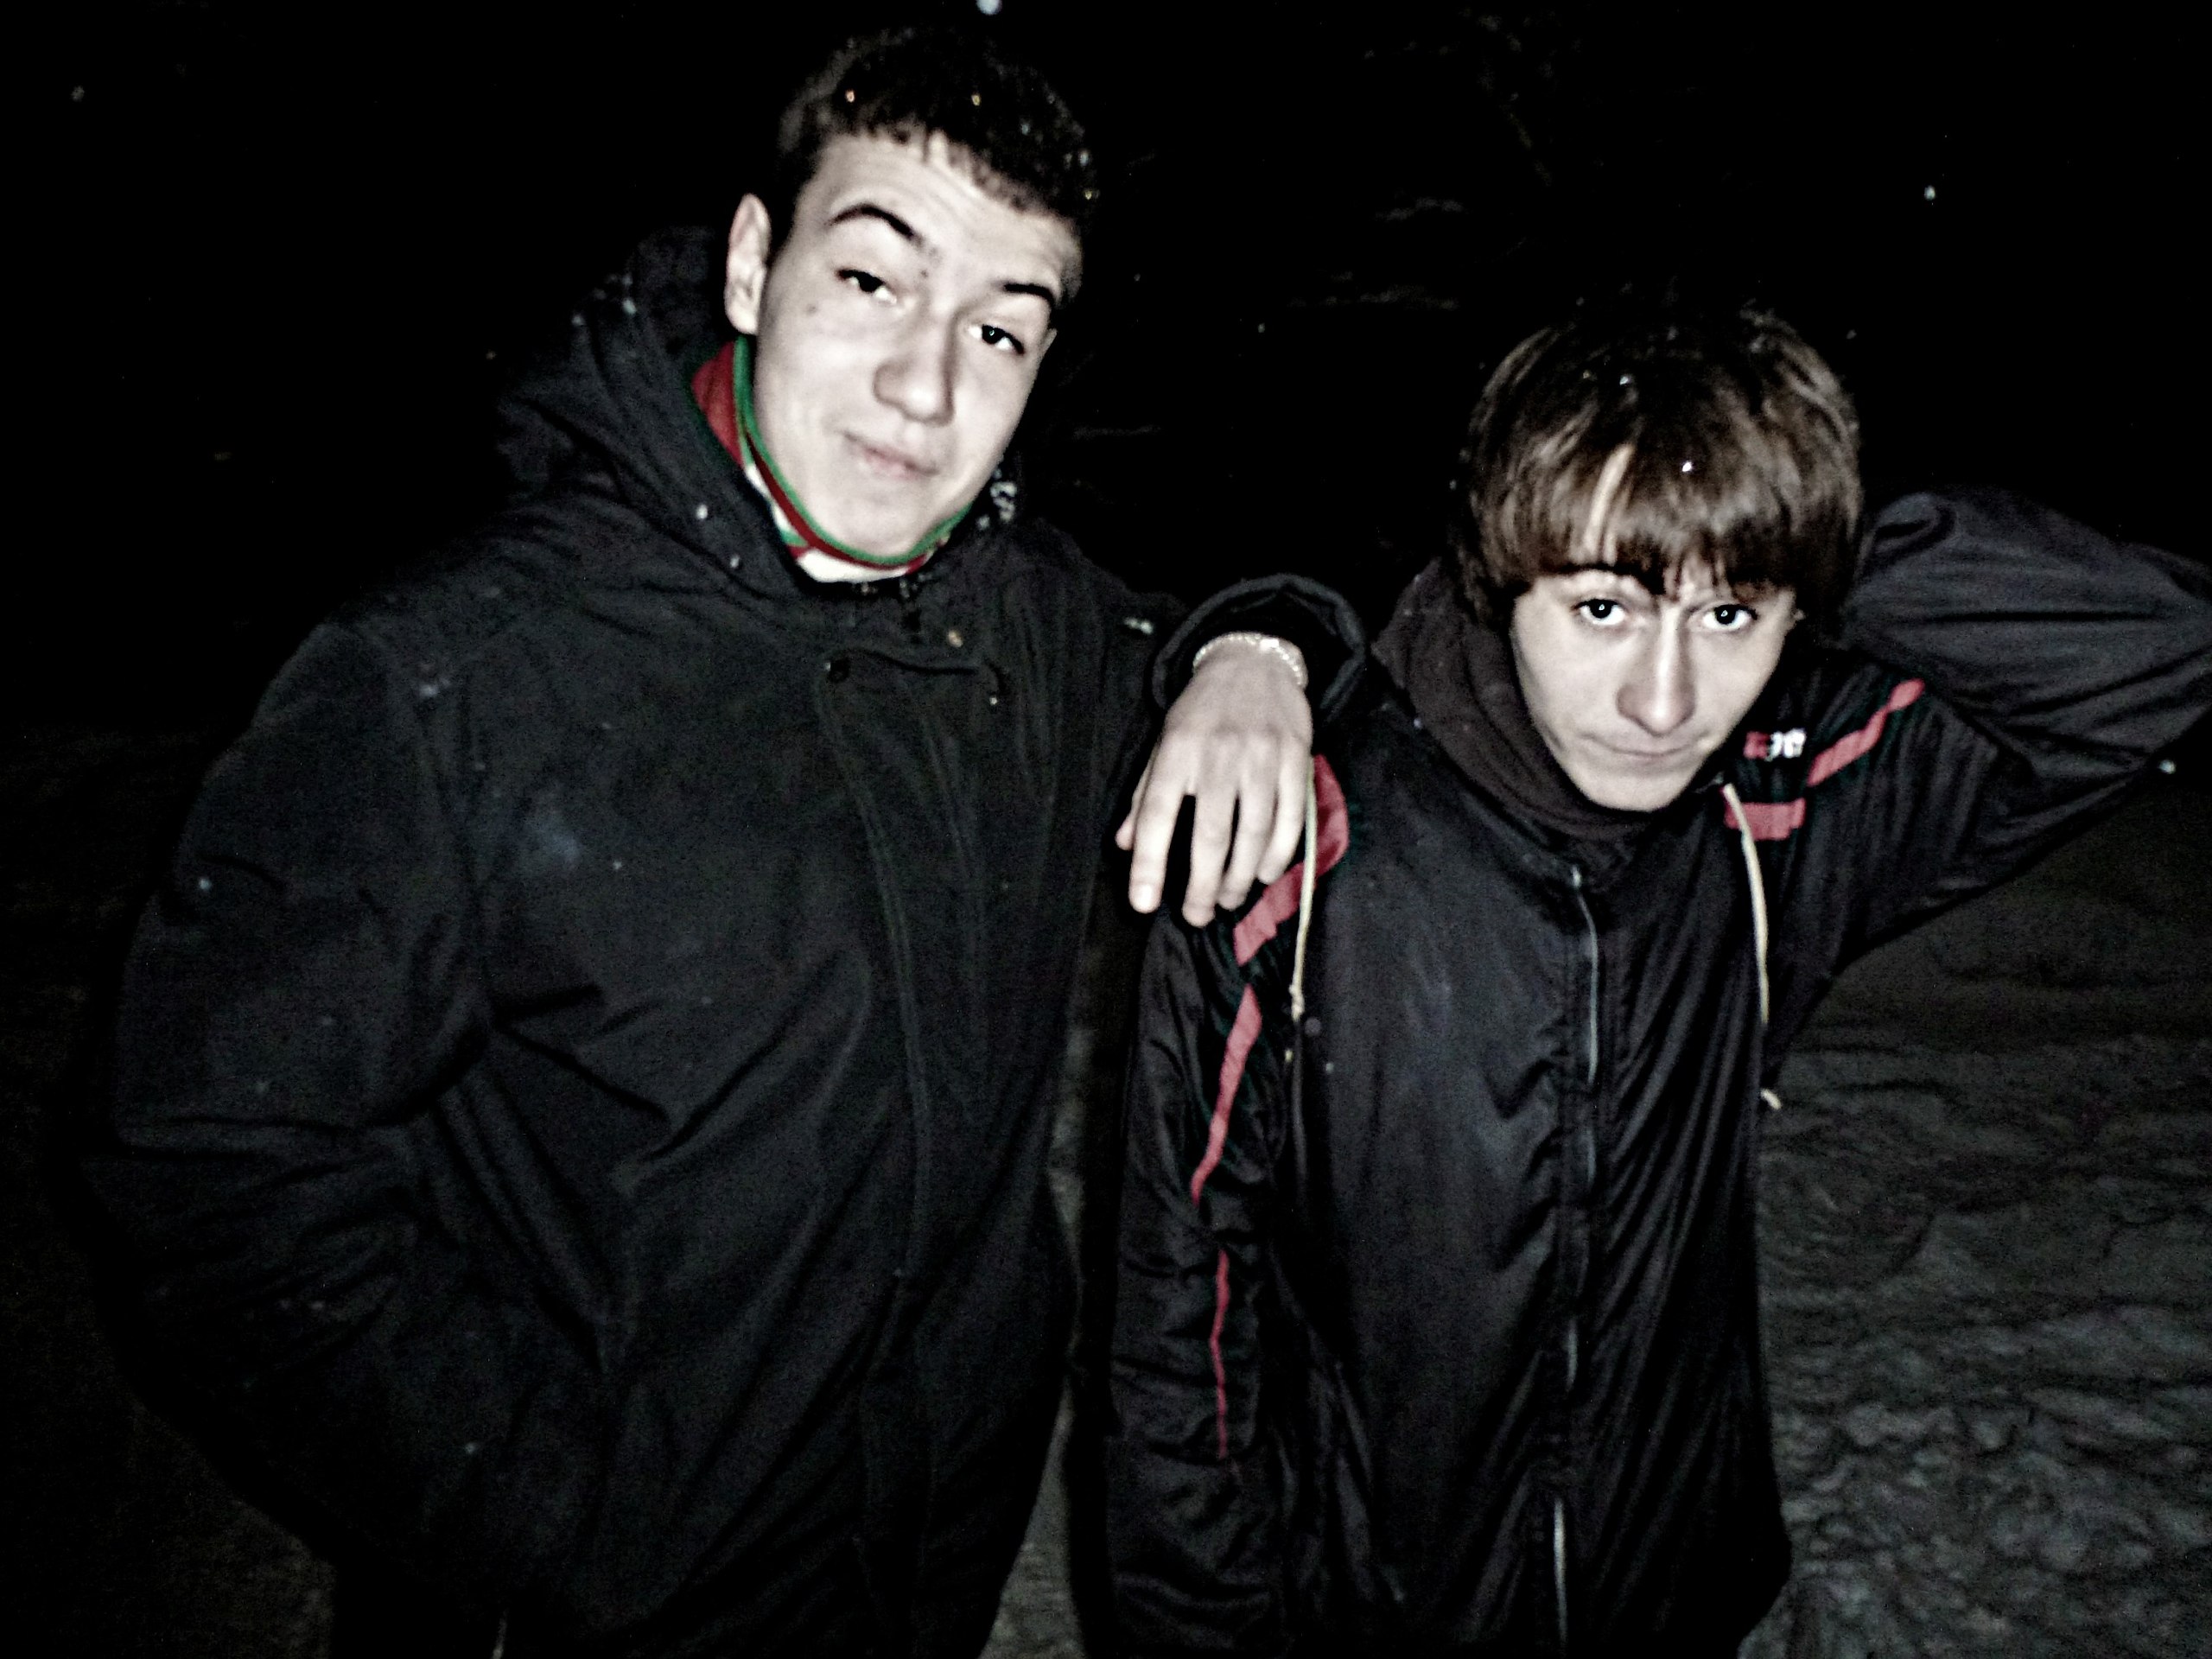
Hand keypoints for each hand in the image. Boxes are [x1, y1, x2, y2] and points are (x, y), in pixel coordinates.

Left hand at [1119, 638, 1313, 923]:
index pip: (1156, 814)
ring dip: (1241, 878)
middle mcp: (1219, 754)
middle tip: (1195, 914)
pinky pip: (1291, 819)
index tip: (1143, 903)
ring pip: (1254, 834)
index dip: (1148, 864)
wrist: (1254, 660)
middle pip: (1211, 836)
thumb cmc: (1201, 710)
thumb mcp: (1163, 741)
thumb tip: (1124, 844)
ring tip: (1227, 899)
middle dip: (1201, 886)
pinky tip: (1264, 874)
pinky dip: (1278, 855)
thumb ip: (1143, 794)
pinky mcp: (1296, 759)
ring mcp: (1262, 757)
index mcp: (1177, 750)